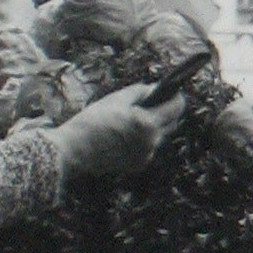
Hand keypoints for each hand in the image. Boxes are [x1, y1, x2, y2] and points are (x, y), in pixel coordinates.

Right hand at [49, 82, 185, 181]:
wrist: (75, 150)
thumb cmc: (93, 121)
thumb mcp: (116, 99)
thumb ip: (140, 91)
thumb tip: (156, 88)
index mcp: (147, 124)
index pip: (177, 108)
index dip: (176, 97)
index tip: (172, 91)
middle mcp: (151, 142)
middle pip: (172, 122)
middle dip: (167, 110)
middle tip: (154, 101)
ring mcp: (146, 155)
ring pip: (160, 135)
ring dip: (155, 124)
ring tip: (138, 117)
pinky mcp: (138, 164)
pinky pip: (149, 147)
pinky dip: (145, 138)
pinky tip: (128, 133)